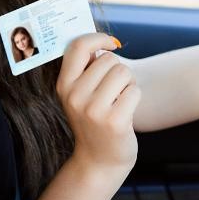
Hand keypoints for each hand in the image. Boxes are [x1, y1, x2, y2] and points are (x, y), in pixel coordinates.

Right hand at [56, 33, 140, 174]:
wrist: (99, 161)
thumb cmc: (94, 119)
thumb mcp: (80, 94)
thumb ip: (86, 68)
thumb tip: (101, 39)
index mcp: (64, 85)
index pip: (78, 46)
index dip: (98, 38)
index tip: (110, 43)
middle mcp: (75, 96)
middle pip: (109, 59)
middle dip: (118, 70)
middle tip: (113, 91)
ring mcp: (94, 110)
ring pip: (124, 72)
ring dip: (128, 83)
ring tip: (119, 100)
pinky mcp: (114, 121)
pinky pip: (135, 90)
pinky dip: (135, 97)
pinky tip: (126, 112)